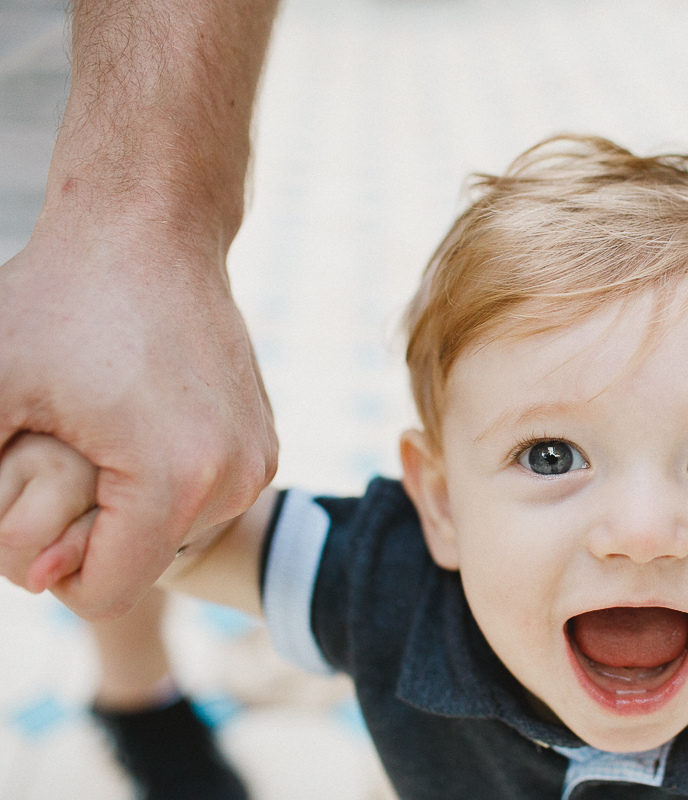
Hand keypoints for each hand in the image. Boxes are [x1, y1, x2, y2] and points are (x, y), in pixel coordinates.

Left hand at [0, 211, 277, 619]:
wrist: (149, 229)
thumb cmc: (60, 302)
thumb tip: (30, 576)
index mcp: (174, 481)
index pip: (100, 594)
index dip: (41, 563)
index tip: (25, 493)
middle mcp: (234, 480)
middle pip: (137, 565)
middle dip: (85, 531)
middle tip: (63, 446)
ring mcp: (257, 461)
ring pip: (170, 536)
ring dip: (124, 506)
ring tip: (103, 428)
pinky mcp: (263, 442)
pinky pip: (200, 499)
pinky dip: (161, 481)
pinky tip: (138, 419)